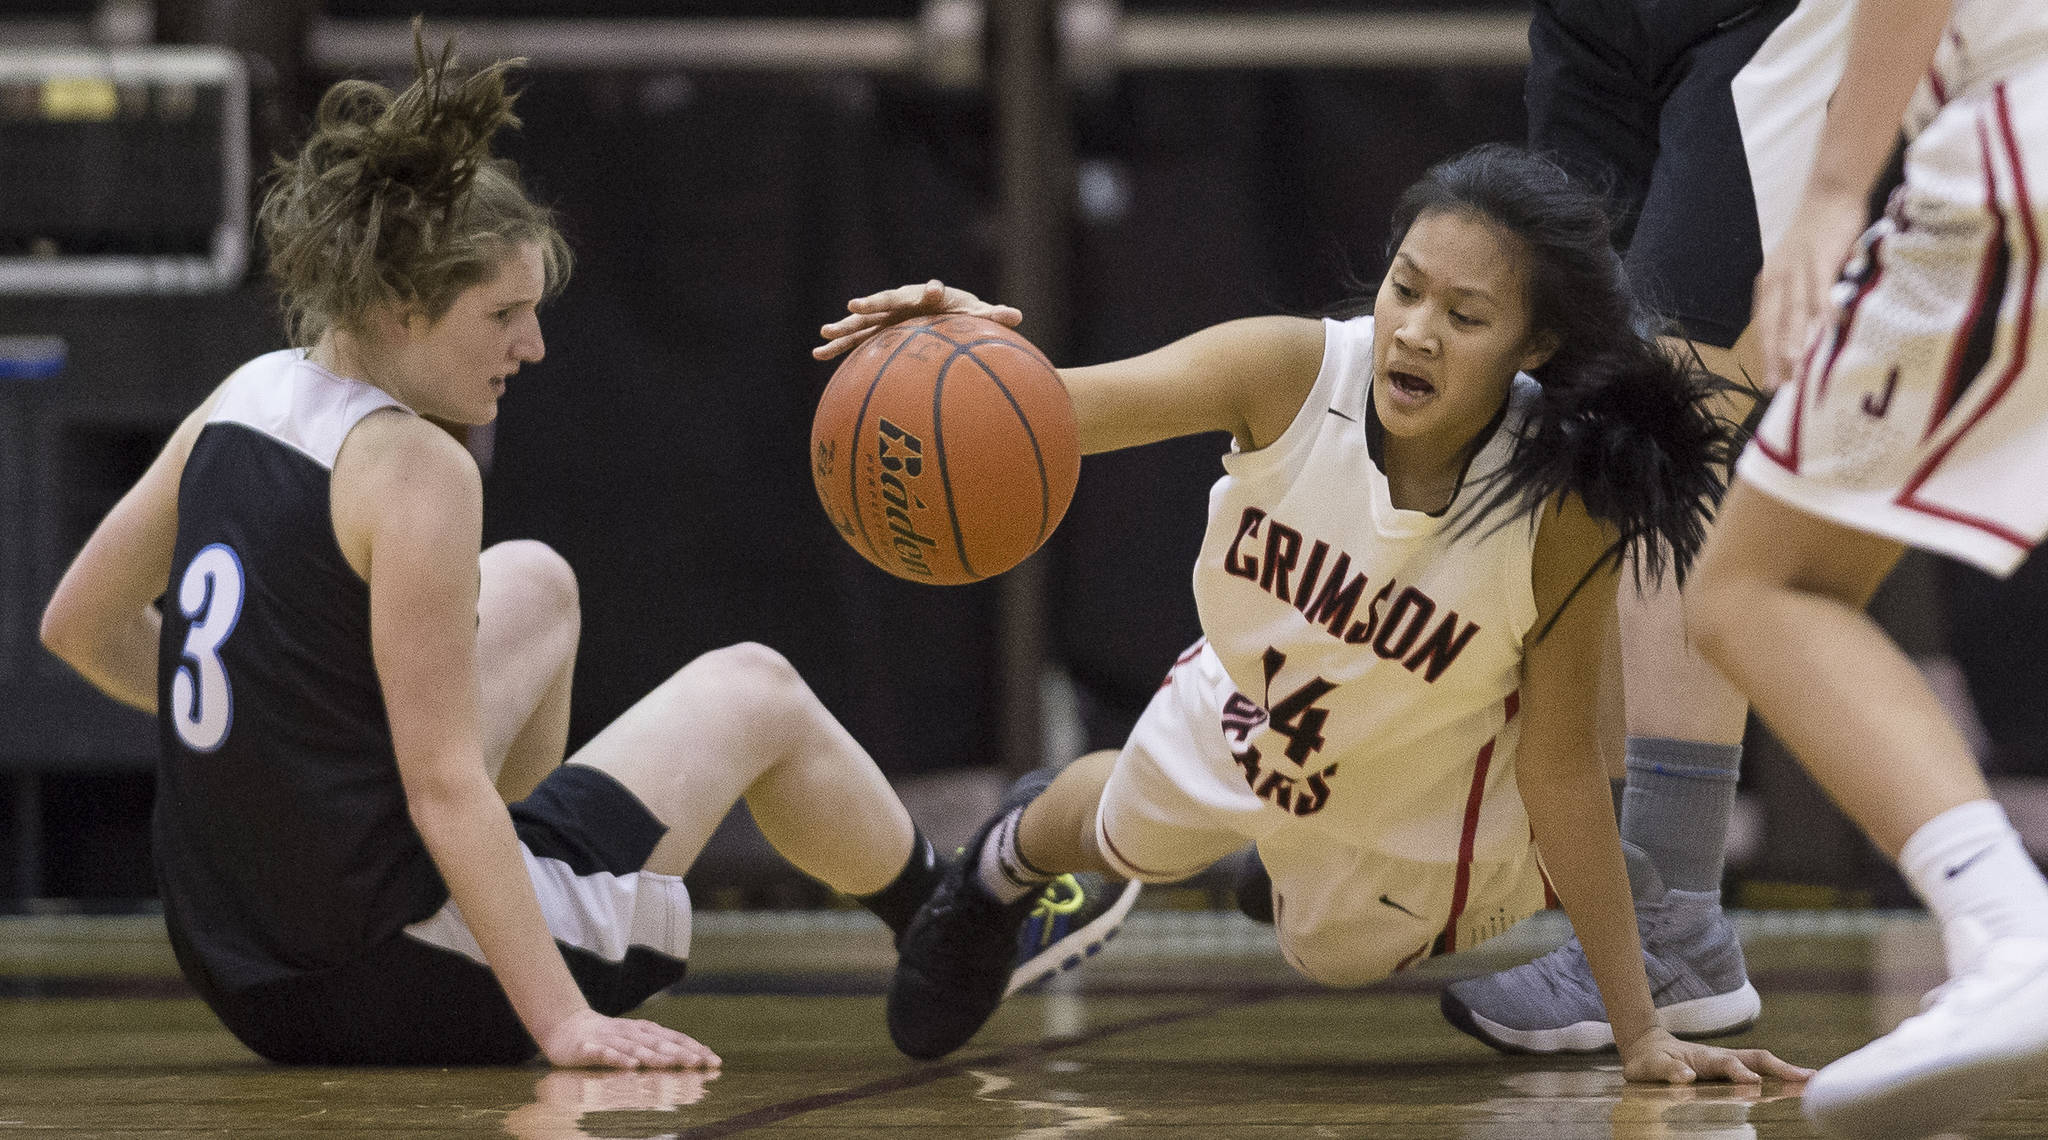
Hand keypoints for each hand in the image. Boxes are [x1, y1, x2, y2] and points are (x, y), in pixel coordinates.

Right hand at [537, 1008, 721, 1069]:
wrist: (566, 1028)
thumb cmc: (608, 1038)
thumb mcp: (636, 1040)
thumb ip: (660, 1047)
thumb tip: (694, 1056)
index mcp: (644, 1031)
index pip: (674, 1038)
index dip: (694, 1048)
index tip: (714, 1060)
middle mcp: (630, 1032)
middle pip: (658, 1042)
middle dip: (680, 1052)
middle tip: (699, 1063)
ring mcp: (609, 1039)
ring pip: (634, 1047)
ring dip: (653, 1055)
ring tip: (671, 1063)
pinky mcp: (588, 1047)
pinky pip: (604, 1053)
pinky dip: (618, 1058)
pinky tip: (630, 1065)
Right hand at [813, 279, 1022, 360]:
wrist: (940, 309)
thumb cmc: (961, 313)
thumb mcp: (977, 315)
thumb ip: (993, 316)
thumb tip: (1017, 316)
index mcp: (931, 296)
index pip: (932, 292)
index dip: (931, 291)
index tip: (932, 290)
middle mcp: (905, 301)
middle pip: (886, 301)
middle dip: (872, 303)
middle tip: (855, 306)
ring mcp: (887, 316)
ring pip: (863, 321)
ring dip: (845, 327)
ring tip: (825, 332)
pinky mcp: (877, 330)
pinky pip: (856, 338)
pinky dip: (839, 346)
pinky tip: (818, 353)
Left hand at [1619, 1026, 1814, 1084]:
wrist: (1647, 1046)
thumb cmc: (1649, 1060)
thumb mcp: (1649, 1066)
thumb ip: (1666, 1070)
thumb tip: (1686, 1078)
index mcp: (1703, 1058)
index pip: (1726, 1064)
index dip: (1739, 1072)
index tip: (1753, 1084)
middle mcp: (1721, 1058)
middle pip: (1757, 1059)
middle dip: (1782, 1068)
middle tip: (1810, 1078)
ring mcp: (1728, 1063)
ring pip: (1761, 1064)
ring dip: (1786, 1072)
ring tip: (1814, 1082)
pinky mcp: (1729, 1070)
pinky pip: (1758, 1072)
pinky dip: (1779, 1078)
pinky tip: (1797, 1088)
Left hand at [1752, 192, 1872, 391]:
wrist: (1830, 196)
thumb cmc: (1817, 236)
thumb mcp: (1798, 268)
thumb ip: (1799, 297)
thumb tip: (1806, 331)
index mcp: (1770, 282)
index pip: (1763, 324)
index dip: (1765, 353)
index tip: (1769, 380)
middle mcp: (1778, 278)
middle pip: (1773, 322)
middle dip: (1773, 355)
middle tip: (1777, 383)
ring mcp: (1798, 268)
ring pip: (1794, 309)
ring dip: (1793, 337)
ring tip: (1793, 364)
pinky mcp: (1821, 258)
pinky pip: (1821, 287)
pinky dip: (1823, 306)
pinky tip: (1828, 326)